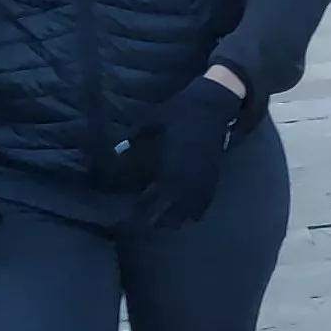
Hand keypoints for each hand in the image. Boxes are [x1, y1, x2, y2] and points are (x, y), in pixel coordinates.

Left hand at [140, 75, 244, 229]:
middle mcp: (187, 171)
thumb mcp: (153, 120)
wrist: (213, 103)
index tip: (131, 215)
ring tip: (165, 227)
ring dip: (178, 217)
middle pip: (173, 206)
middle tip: (146, 227)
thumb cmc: (181, 110)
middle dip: (160, 218)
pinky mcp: (214, 173)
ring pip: (191, 207)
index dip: (143, 206)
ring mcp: (203, 174)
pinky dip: (197, 209)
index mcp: (171, 159)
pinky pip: (206, 198)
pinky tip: (190, 216)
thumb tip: (117, 151)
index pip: (155, 191)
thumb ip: (136, 138)